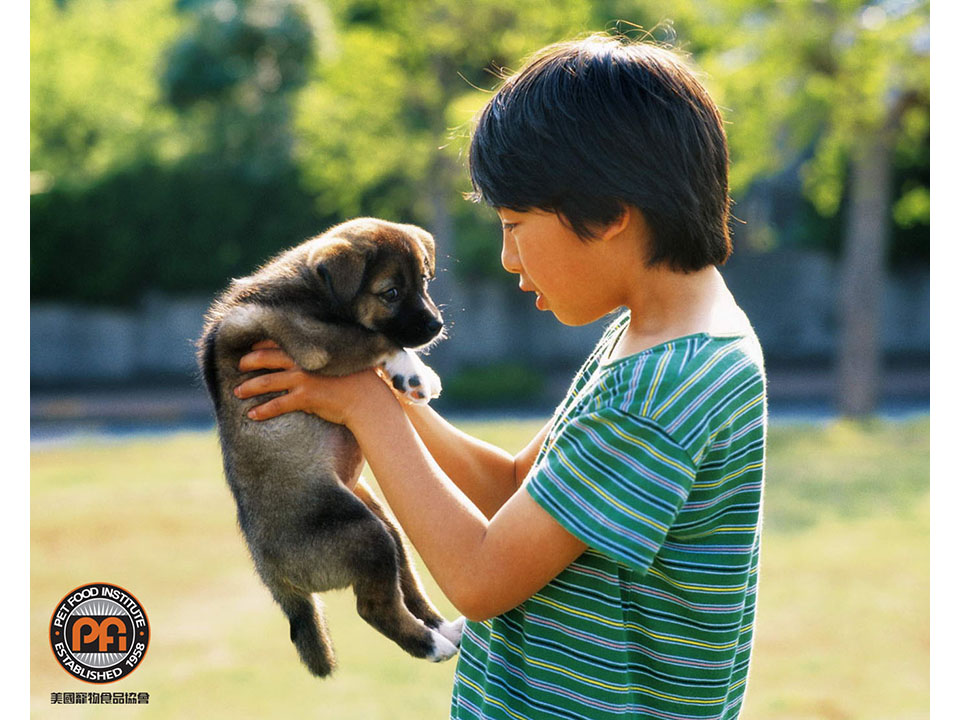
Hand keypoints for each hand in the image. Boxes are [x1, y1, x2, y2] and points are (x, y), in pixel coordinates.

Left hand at [234, 340, 393, 425]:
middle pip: (267, 358)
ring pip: (267, 381)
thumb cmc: (358, 381)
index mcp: (311, 350)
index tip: (252, 347)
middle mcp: (304, 362)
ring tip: (237, 392)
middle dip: (249, 362)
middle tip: (238, 366)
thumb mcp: (341, 361)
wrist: (368, 400)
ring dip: (249, 387)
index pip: (280, 342)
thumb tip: (312, 362)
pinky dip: (263, 410)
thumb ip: (323, 359)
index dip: (263, 344)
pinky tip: (252, 415)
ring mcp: (303, 379)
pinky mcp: (305, 397)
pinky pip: (277, 404)